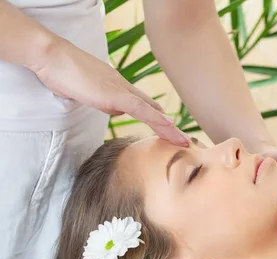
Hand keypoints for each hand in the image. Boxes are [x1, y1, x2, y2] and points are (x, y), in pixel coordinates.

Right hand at [30, 37, 189, 146]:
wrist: (51, 56)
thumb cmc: (63, 73)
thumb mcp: (88, 92)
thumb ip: (103, 100)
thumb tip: (114, 109)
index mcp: (118, 88)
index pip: (143, 106)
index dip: (157, 119)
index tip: (170, 131)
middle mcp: (124, 88)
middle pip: (153, 109)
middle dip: (169, 126)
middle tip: (184, 140)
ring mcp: (120, 90)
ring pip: (152, 111)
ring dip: (168, 127)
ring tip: (183, 141)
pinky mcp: (114, 94)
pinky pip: (140, 108)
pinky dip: (155, 118)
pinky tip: (168, 126)